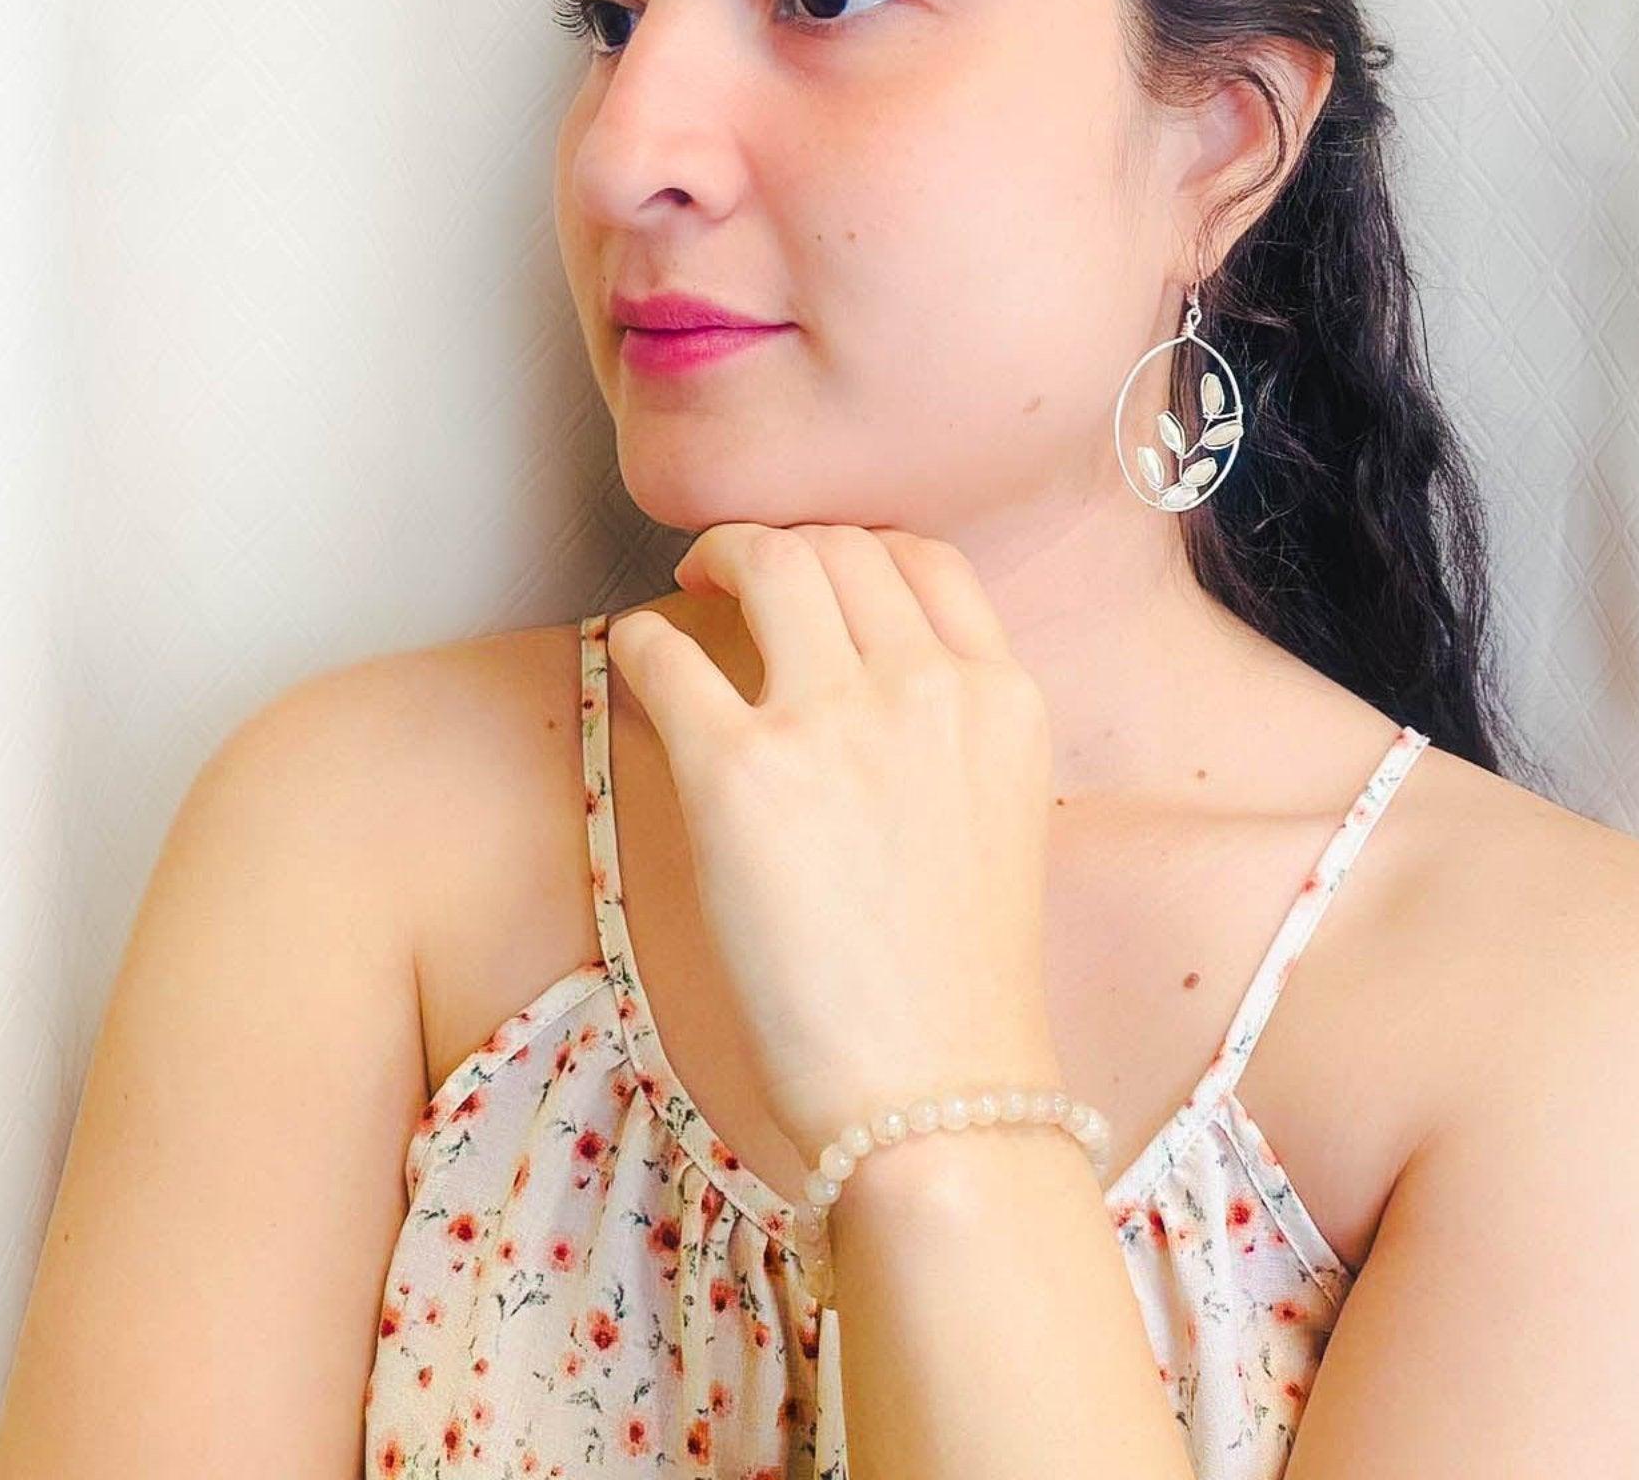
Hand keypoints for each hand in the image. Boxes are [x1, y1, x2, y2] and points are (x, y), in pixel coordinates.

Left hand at [604, 522, 1064, 1171]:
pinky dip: (642, 642)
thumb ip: (952, 729)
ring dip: (716, 557)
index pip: (926, 559)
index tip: (820, 569)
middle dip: (780, 547)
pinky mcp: (738, 770)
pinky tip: (637, 658)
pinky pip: (667, 654)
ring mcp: (833, 720)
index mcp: (1000, 697)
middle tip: (735, 574)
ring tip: (688, 588)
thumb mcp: (1001, 817)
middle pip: (838, 548)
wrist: (932, 1093)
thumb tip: (863, 677)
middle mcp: (925, 685)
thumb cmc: (960, 981)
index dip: (860, 548)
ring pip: (765, 564)